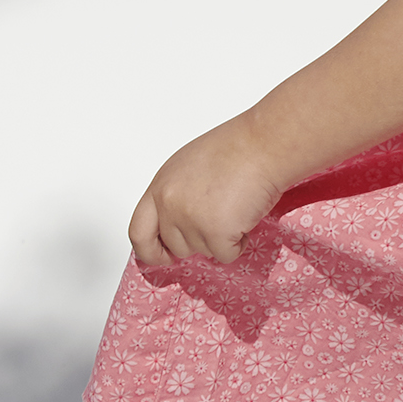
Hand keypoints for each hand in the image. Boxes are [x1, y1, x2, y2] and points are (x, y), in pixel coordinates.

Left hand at [128, 110, 290, 266]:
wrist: (263, 146)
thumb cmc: (237, 149)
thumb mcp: (189, 167)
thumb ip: (177, 196)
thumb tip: (180, 224)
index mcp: (160, 187)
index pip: (139, 232)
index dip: (151, 250)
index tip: (165, 255)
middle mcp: (169, 205)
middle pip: (176, 246)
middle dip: (199, 240)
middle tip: (220, 217)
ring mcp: (190, 220)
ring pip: (204, 251)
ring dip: (222, 238)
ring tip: (236, 207)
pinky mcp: (215, 232)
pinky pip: (226, 255)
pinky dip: (240, 242)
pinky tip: (245, 216)